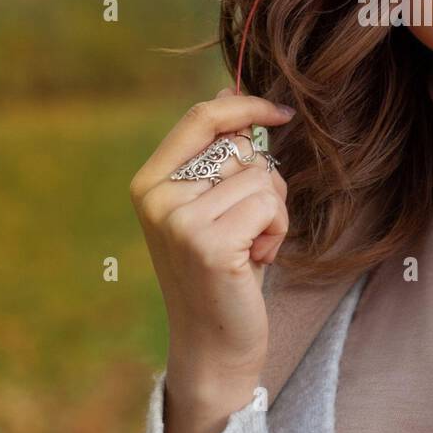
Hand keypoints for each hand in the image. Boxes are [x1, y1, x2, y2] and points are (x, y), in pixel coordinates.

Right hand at [130, 88, 293, 411]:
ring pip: (261, 177)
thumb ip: (217, 153)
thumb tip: (229, 87)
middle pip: (242, 149)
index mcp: (150, 182)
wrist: (214, 344)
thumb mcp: (214, 205)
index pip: (202, 117)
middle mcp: (157, 198)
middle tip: (249, 227)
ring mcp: (180, 222)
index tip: (282, 112)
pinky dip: (277, 232)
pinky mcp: (208, 244)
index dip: (246, 106)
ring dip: (273, 212)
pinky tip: (255, 261)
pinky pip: (269, 205)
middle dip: (264, 181)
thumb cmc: (224, 269)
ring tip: (250, 247)